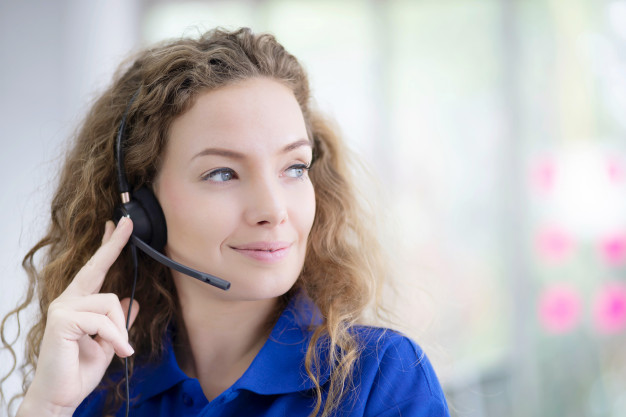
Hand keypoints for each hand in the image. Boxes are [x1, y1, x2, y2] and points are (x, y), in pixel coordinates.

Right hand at [18, 218, 139, 416]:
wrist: (60, 396)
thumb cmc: (78, 370)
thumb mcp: (109, 342)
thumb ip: (118, 321)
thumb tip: (132, 301)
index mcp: (79, 303)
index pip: (95, 269)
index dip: (108, 246)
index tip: (118, 225)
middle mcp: (68, 300)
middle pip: (96, 267)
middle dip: (114, 244)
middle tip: (127, 222)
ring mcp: (63, 308)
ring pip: (111, 302)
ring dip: (120, 330)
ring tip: (119, 349)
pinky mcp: (63, 319)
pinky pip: (104, 320)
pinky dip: (116, 337)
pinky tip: (117, 351)